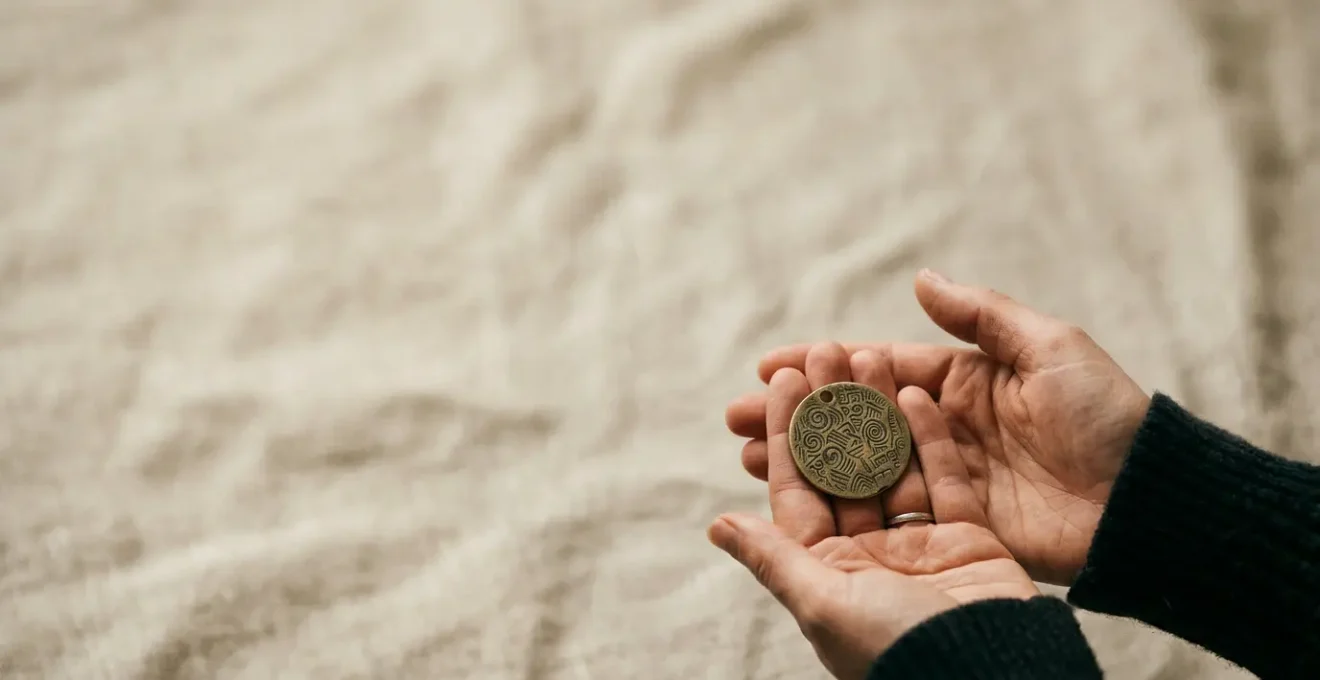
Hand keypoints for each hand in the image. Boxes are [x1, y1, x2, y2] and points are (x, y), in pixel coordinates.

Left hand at [709, 352, 1037, 679]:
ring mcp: (922, 545)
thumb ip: (773, 557)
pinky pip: (947, 479)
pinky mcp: (972, 539)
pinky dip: (931, 438)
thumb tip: (717, 524)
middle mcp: (871, 555)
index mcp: (829, 572)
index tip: (780, 378)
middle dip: (834, 410)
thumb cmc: (896, 649)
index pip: (798, 489)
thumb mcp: (823, 603)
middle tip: (824, 352)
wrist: (990, 676)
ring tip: (868, 356)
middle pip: (846, 468)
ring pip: (894, 464)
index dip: (787, 432)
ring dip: (880, 411)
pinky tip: (916, 392)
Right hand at [725, 270, 1150, 584]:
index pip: (877, 369)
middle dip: (796, 415)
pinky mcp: (954, 523)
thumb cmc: (1105, 415)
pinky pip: (886, 508)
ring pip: (858, 464)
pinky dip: (839, 503)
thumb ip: (981, 316)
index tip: (770, 365)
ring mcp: (945, 477)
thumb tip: (921, 277)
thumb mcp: (1049, 347)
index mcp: (964, 381)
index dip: (824, 366)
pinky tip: (795, 499)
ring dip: (803, 459)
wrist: (1145, 499)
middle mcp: (944, 427)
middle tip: (735, 414)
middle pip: (855, 417)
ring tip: (747, 455)